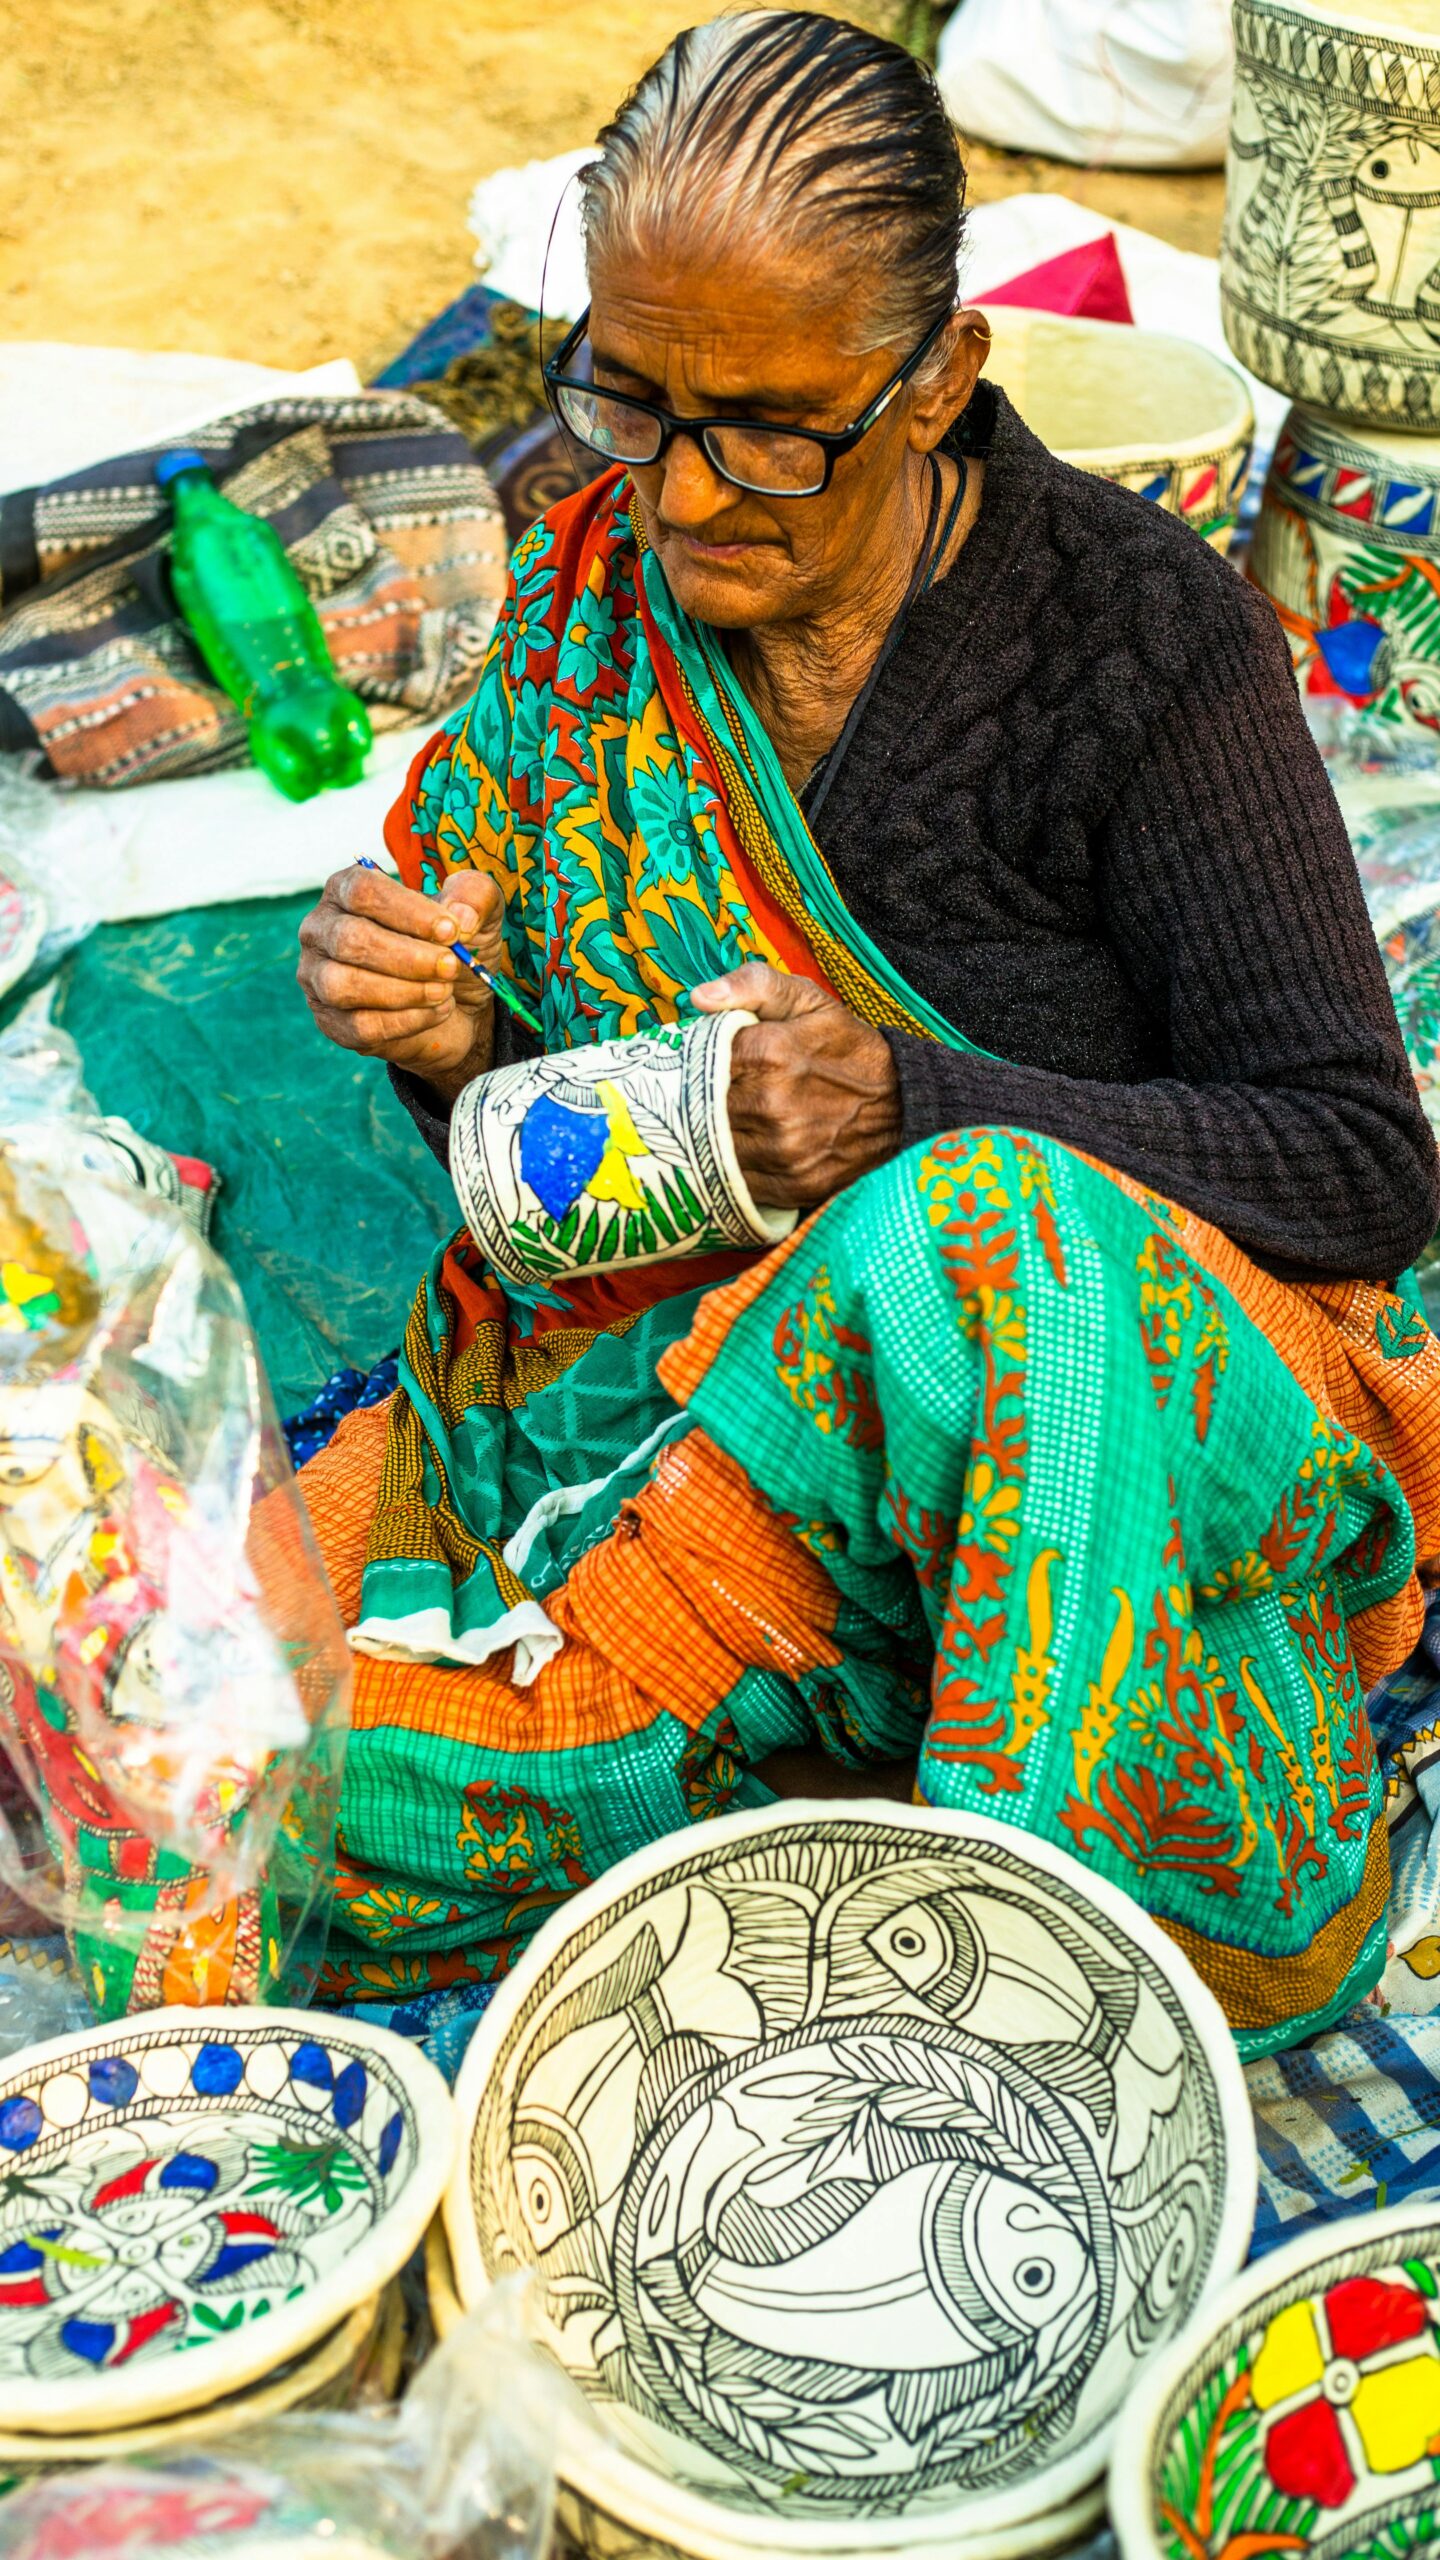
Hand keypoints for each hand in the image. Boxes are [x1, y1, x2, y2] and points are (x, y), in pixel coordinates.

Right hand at [297, 863, 506, 1102]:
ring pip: (344, 984)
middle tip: (451, 966)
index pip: (362, 890)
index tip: (451, 931)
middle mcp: (322, 930)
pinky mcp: (332, 1022)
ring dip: (403, 991)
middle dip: (409, 957)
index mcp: (346, 890)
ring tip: (443, 991)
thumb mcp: (476, 914)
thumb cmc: (451, 948)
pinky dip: (405, 1021)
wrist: (455, 1004)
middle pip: (350, 938)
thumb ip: (475, 896)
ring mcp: (319, 978)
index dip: (409, 911)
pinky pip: (359, 1026)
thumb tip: (460, 916)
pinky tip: (435, 1012)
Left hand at [692, 963, 902, 1207]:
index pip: (701, 1059)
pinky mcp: (791, 1185)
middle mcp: (771, 1106)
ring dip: (713, 1136)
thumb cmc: (847, 1047)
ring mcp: (781, 1151)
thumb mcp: (808, 999)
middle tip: (712, 1092)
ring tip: (730, 1120)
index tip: (708, 1059)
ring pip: (713, 1147)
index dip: (700, 1059)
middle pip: (701, 1106)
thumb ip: (753, 985)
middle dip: (701, 1098)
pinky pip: (737, 1182)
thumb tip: (699, 998)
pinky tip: (746, 1150)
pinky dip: (733, 1169)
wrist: (903, 1103)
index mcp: (770, 1053)